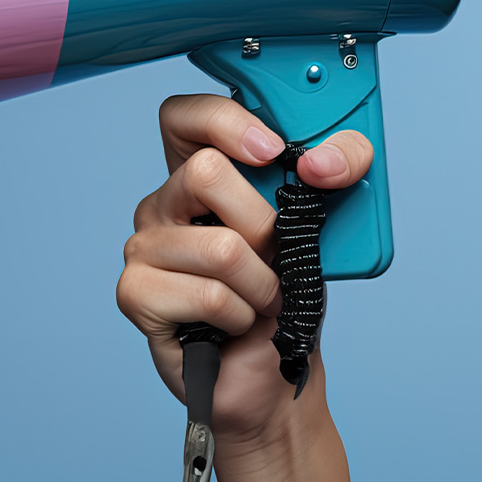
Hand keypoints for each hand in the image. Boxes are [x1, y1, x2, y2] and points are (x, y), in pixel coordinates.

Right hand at [116, 93, 373, 444]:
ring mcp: (145, 245)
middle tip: (274, 252)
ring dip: (261, 282)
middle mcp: (165, 200)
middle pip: (205, 172)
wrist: (276, 367)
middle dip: (264, 224)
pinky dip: (240, 312)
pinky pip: (208, 293)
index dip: (223, 119)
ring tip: (260, 295)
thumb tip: (320, 163)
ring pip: (220, 246)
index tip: (272, 149)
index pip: (184, 114)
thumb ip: (345, 163)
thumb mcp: (332, 212)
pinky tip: (233, 320)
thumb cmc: (292, 286)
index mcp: (203, 167)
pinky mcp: (136, 292)